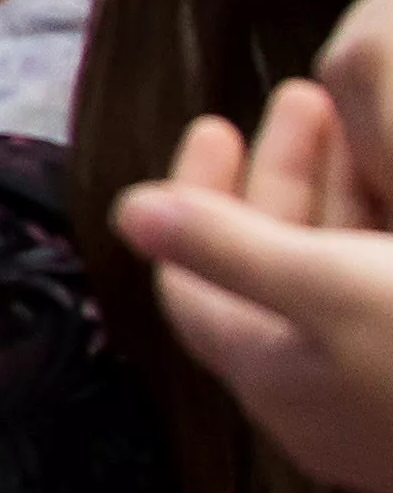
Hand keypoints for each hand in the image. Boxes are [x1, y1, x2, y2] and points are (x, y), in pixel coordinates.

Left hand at [120, 78, 392, 492]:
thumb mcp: (332, 288)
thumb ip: (229, 250)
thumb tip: (125, 212)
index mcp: (273, 377)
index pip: (192, 283)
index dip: (191, 199)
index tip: (217, 120)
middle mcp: (322, 395)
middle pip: (270, 271)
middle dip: (282, 177)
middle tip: (303, 96)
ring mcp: (387, 396)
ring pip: (340, 278)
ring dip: (343, 196)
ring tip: (360, 117)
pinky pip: (390, 296)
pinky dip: (384, 235)